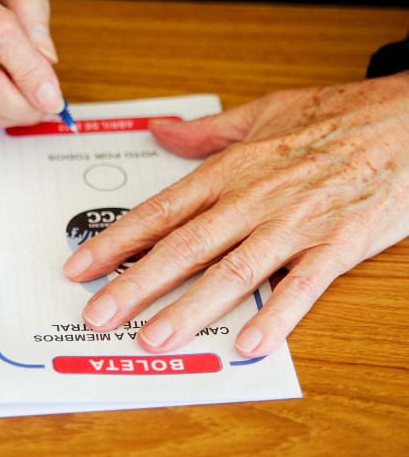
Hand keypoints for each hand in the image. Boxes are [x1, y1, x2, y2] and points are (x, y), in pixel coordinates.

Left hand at [64, 73, 408, 356]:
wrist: (404, 120)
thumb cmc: (335, 115)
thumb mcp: (263, 112)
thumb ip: (208, 132)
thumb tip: (160, 131)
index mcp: (234, 167)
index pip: (163, 209)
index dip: (118, 239)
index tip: (81, 263)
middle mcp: (257, 197)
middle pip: (185, 246)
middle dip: (136, 283)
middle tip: (97, 313)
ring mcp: (298, 223)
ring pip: (234, 270)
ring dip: (190, 308)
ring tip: (152, 338)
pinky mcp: (340, 245)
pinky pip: (303, 286)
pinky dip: (277, 316)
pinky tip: (248, 344)